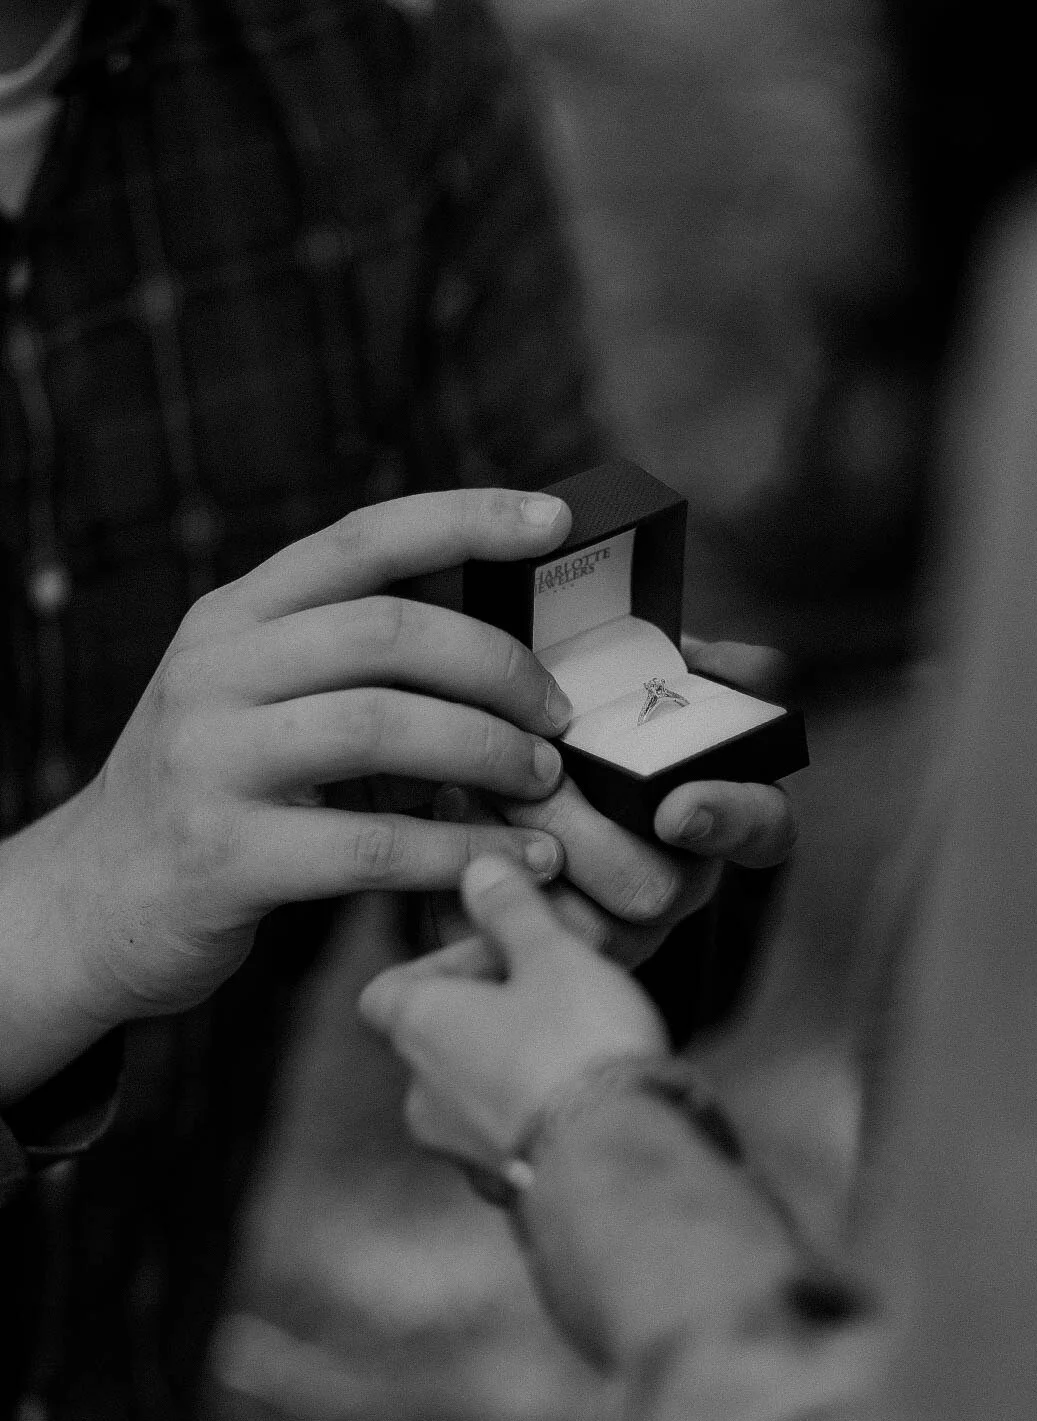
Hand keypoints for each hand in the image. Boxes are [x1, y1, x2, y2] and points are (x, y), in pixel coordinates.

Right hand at [0, 489, 574, 1094]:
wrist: (93, 903)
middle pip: (388, 631)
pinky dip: (462, 851)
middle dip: (498, 665)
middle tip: (559, 712)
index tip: (556, 518)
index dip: (466, 518)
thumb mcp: (253, 699)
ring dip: (488, 752)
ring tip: (543, 782)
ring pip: (382, 727)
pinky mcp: (224, 856)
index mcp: (235, 617)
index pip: (361, 537)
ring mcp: (212, 760)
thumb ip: (347, 663)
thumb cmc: (215, 793)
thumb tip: (501, 652)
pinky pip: (371, 847)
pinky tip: (519, 860)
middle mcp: (215, 671)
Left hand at [359, 856, 667, 1171]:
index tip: (502, 950)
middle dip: (492, 1013)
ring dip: (518, 1066)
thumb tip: (479, 869)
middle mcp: (422, 1097)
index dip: (442, 965)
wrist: (619, 1166)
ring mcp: (462, 1154)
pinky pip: (518, 1140)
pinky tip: (595, 1099)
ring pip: (479, 1093)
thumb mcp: (551, 954)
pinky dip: (544, 1116)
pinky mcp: (511, 1196)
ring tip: (584, 1043)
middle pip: (440, 1040)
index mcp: (418, 1029)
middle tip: (557, 989)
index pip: (389, 990)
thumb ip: (511, 910)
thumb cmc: (577, 1045)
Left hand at [422, 637, 797, 969]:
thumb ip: (678, 665)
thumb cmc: (564, 718)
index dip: (730, 819)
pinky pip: (510, 952)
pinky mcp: (542, 958)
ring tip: (464, 794)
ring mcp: (614, 931)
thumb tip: (750, 660)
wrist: (475, 766)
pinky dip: (465, 898)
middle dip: (578, 829)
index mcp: (710, 814)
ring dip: (518, 859)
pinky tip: (438, 838)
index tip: (675, 806)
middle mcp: (673, 881)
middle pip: (655, 888)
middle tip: (525, 780)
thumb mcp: (624, 678)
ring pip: (585, 931)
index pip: (764, 829)